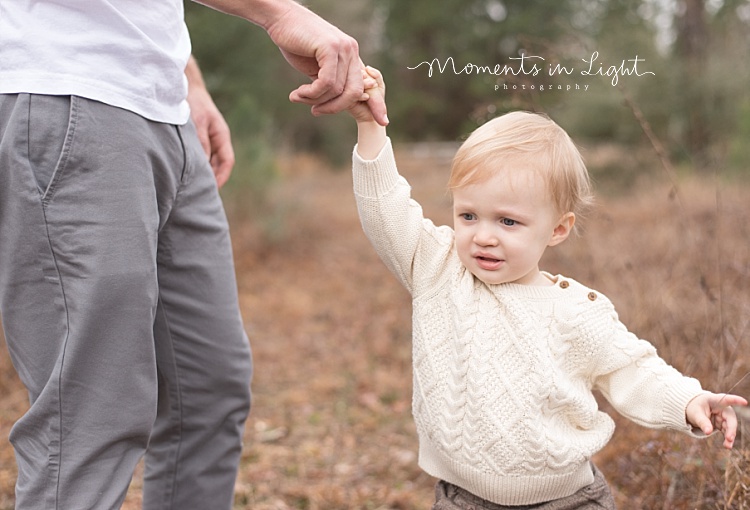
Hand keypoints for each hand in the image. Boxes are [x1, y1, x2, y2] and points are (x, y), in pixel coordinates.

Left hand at [186, 57, 235, 187]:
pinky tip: (182, 170)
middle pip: (218, 164)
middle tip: (199, 193)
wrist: (183, 84)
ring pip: (207, 161)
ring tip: (189, 185)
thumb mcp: (197, 123)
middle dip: (211, 179)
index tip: (212, 189)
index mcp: (221, 135)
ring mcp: (207, 138)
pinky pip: (198, 155)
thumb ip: (201, 143)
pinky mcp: (196, 137)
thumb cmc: (192, 101)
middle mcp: (216, 139)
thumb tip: (202, 165)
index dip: (221, 177)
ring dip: (201, 171)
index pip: (227, 162)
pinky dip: (193, 164)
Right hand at [264, 3, 387, 125]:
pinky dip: (312, 93)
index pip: (366, 85)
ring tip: (298, 97)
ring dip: (315, 100)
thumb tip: (336, 102)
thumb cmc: (296, 43)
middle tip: (316, 112)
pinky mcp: (330, 48)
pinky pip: (327, 82)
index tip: (384, 122)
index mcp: (351, 56)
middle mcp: (351, 51)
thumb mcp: (316, 67)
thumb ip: (328, 82)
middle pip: (354, 92)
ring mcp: (342, 48)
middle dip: (335, 108)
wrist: (281, 19)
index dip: (377, 104)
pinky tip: (298, 93)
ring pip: (337, 90)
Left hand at [686, 392, 747, 448]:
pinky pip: (726, 432)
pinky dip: (727, 438)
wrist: (693, 410)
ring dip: (729, 436)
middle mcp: (723, 408)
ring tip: (728, 446)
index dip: (736, 400)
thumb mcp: (695, 414)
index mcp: (715, 400)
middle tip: (729, 438)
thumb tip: (708, 432)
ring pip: (730, 427)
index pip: (726, 399)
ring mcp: (724, 417)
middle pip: (730, 418)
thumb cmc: (695, 408)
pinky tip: (727, 445)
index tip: (744, 402)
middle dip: (731, 429)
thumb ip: (702, 422)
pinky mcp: (723, 424)